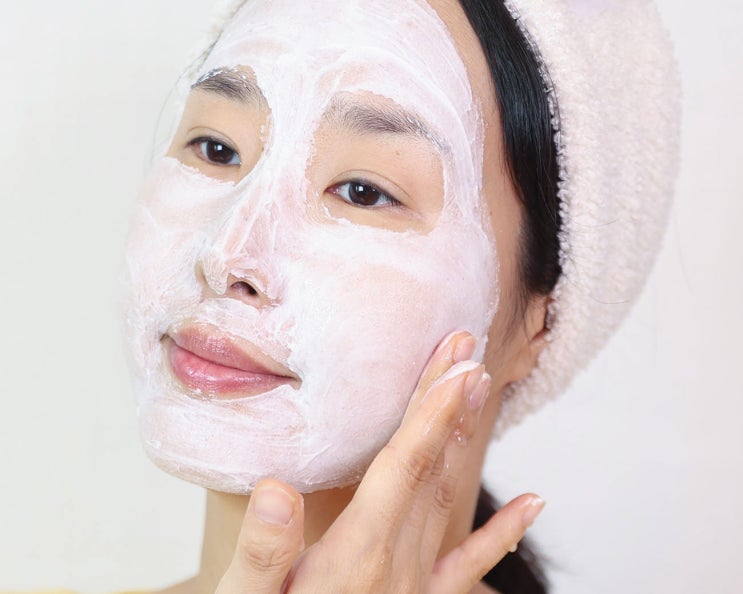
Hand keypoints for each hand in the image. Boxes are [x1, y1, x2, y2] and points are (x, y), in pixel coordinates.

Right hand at [216, 332, 544, 593]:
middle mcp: (396, 564)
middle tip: (467, 349)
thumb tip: (277, 488)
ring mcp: (414, 585)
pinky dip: (502, 534)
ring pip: (449, 500)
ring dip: (465, 442)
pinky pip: (468, 566)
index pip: (403, 467)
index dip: (431, 413)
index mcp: (356, 556)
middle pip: (432, 469)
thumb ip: (263, 551)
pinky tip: (533, 505)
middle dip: (450, 404)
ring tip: (480, 390)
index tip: (456, 366)